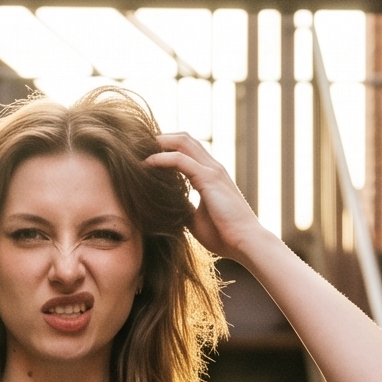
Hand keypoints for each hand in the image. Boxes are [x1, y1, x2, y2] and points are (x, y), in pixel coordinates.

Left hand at [145, 131, 260, 260]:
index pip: (187, 149)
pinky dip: (161, 159)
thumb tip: (166, 208)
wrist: (245, 242)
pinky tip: (146, 163)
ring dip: (159, 143)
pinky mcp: (209, 179)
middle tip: (137, 145)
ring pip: (182, 142)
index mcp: (211, 174)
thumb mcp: (196, 219)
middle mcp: (213, 167)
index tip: (145, 154)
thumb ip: (183, 208)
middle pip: (184, 139)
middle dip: (160, 138)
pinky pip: (180, 160)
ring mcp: (212, 170)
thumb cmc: (224, 235)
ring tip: (138, 148)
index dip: (167, 147)